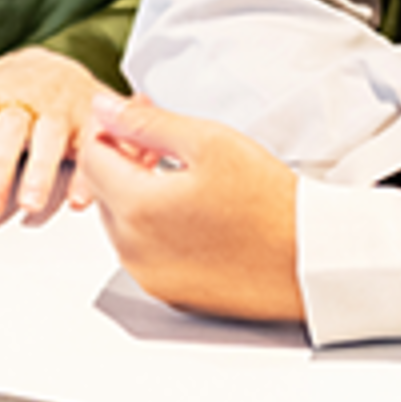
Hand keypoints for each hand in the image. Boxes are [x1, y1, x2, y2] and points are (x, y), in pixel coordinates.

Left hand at [0, 49, 106, 224]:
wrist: (52, 68)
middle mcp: (23, 100)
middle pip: (13, 129)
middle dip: (2, 166)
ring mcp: (57, 112)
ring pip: (52, 140)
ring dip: (43, 173)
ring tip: (30, 203)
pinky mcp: (86, 126)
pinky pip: (93, 149)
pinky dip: (90, 175)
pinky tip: (81, 199)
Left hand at [76, 93, 304, 323]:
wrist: (310, 258)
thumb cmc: (267, 200)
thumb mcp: (207, 141)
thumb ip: (146, 123)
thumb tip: (104, 108)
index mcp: (137, 209)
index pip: (91, 157)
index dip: (112, 128)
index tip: (140, 117)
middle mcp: (134, 251)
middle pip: (103, 191)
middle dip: (123, 159)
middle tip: (163, 142)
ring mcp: (151, 277)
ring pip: (120, 222)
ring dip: (137, 192)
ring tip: (183, 174)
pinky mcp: (171, 293)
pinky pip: (143, 251)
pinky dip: (154, 226)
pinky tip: (192, 210)